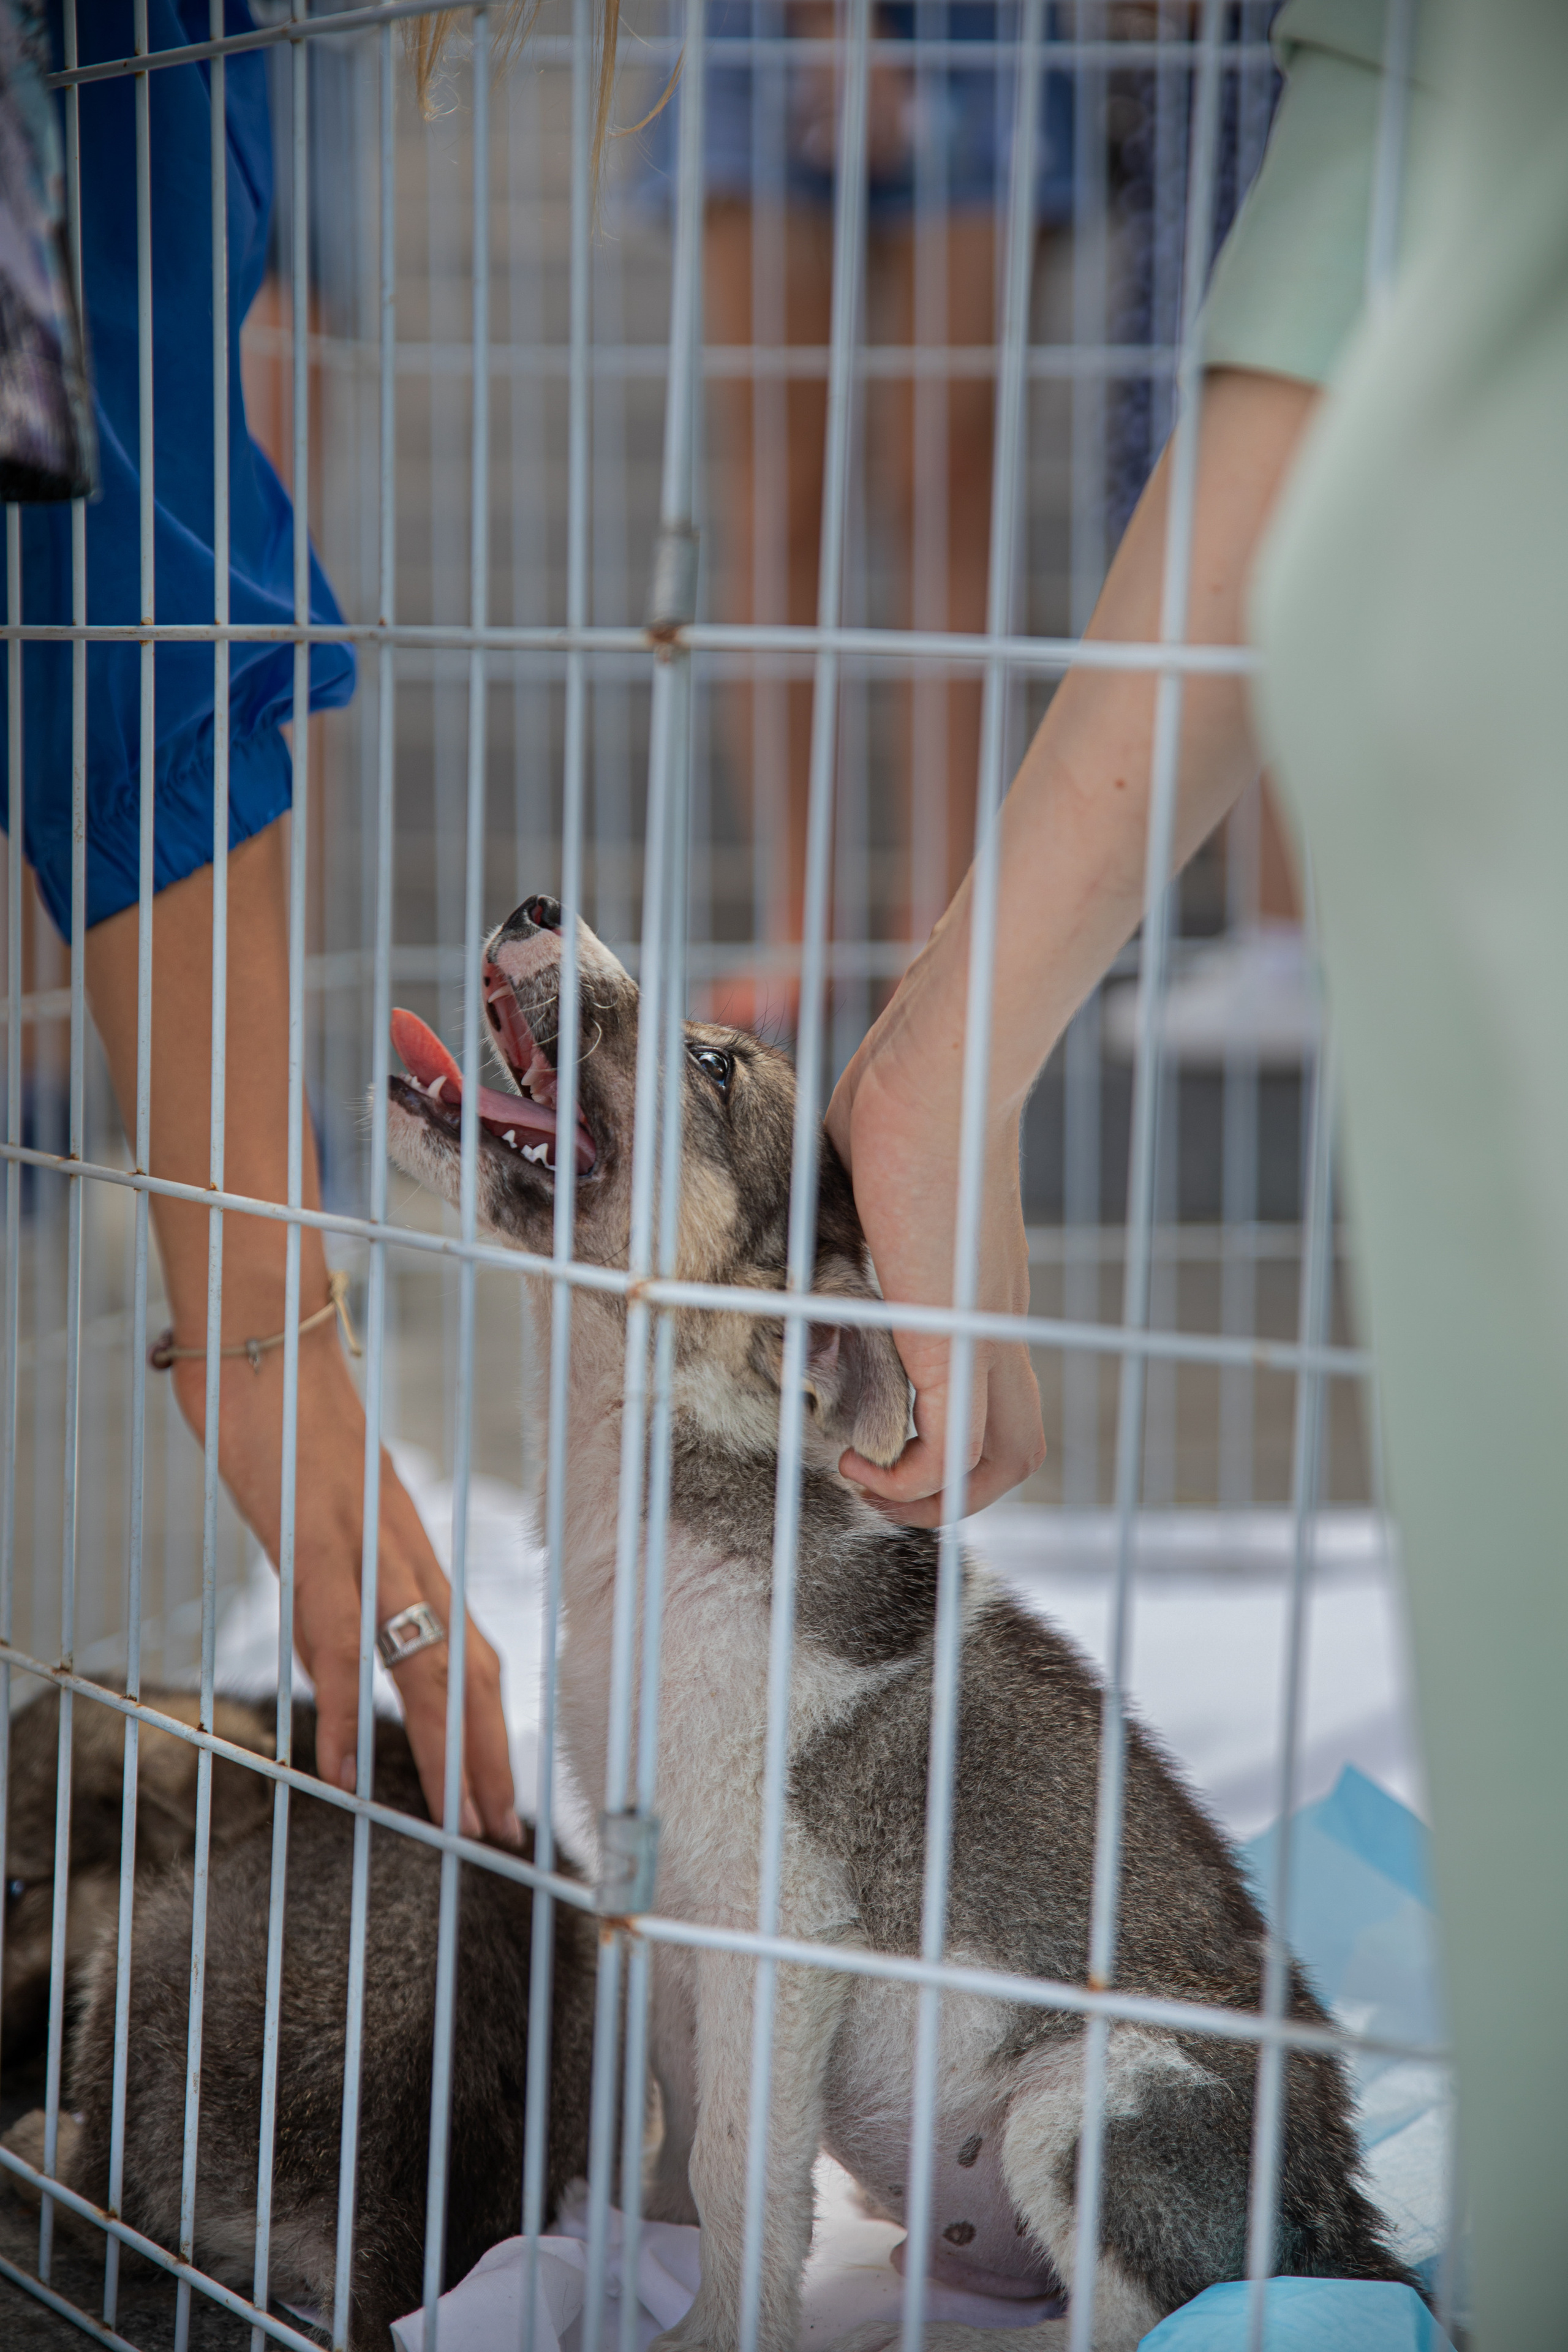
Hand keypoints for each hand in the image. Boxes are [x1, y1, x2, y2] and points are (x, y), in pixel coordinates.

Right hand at [169, 1326, 518, 1844]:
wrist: (265, 1337)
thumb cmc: (293, 1419)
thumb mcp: (330, 1504)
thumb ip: (350, 1562)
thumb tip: (354, 1628)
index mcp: (408, 1549)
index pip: (465, 1650)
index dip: (489, 1726)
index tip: (500, 1800)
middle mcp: (402, 1551)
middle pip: (461, 1667)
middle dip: (484, 1757)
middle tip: (500, 1835)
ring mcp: (361, 1545)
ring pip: (414, 1658)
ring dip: (438, 1747)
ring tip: (455, 1821)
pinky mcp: (311, 1537)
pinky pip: (334, 1635)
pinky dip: (342, 1709)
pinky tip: (344, 1771)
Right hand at [825, 931, 1045, 1526]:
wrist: (945, 1062)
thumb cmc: (904, 1094)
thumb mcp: (863, 1189)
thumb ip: (844, 1233)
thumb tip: (795, 1243)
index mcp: (977, 1290)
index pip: (990, 1396)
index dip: (940, 1436)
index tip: (869, 1430)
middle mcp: (997, 1321)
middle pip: (1018, 1448)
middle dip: (948, 1491)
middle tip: (874, 1477)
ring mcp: (985, 1330)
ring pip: (1003, 1460)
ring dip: (931, 1498)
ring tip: (864, 1481)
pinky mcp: (957, 1335)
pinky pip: (956, 1451)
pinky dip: (911, 1481)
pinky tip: (857, 1461)